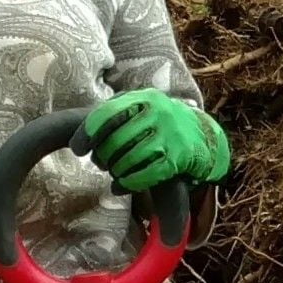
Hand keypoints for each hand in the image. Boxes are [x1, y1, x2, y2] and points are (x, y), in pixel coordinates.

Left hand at [78, 87, 229, 194]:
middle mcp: (159, 113)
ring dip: (115, 171)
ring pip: (129, 159)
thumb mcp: (144, 105)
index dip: (87, 133)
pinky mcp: (179, 158)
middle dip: (102, 156)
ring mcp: (171, 136)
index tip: (78, 149)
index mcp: (145, 97)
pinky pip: (146, 175)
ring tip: (114, 172)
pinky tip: (122, 185)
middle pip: (115, 140)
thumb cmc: (162, 122)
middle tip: (100, 163)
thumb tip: (83, 134)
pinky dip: (129, 183)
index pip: (107, 114)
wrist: (204, 136)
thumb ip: (117, 110)